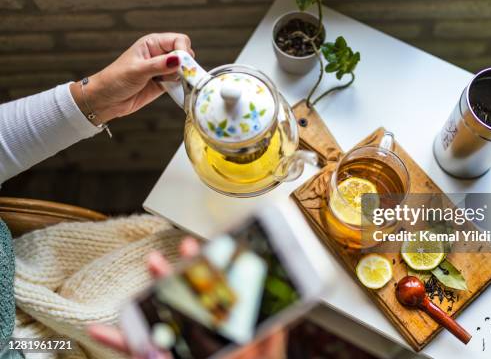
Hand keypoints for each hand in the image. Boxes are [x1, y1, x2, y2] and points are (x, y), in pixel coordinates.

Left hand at [70, 33, 193, 124]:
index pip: (178, 40)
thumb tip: (179, 59)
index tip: (181, 64)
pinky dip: (180, 86)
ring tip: (168, 83)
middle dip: (185, 65)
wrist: (106, 100)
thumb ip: (159, 65)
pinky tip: (171, 88)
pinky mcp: (164, 83)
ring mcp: (163, 69)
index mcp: (152, 43)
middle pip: (184, 54)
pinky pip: (179, 82)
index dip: (183, 50)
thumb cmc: (115, 80)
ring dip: (182, 77)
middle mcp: (160, 54)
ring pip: (184, 69)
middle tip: (176, 75)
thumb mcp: (137, 71)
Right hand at [87, 237, 286, 358]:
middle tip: (157, 260)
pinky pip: (137, 354)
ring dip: (142, 304)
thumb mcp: (266, 355)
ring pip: (157, 324)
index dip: (205, 273)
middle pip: (182, 305)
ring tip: (130, 290)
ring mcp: (178, 352)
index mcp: (226, 333)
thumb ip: (271, 335)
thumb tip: (279, 306)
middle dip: (168, 281)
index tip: (196, 250)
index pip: (214, 297)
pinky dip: (118, 343)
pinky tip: (101, 332)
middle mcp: (199, 339)